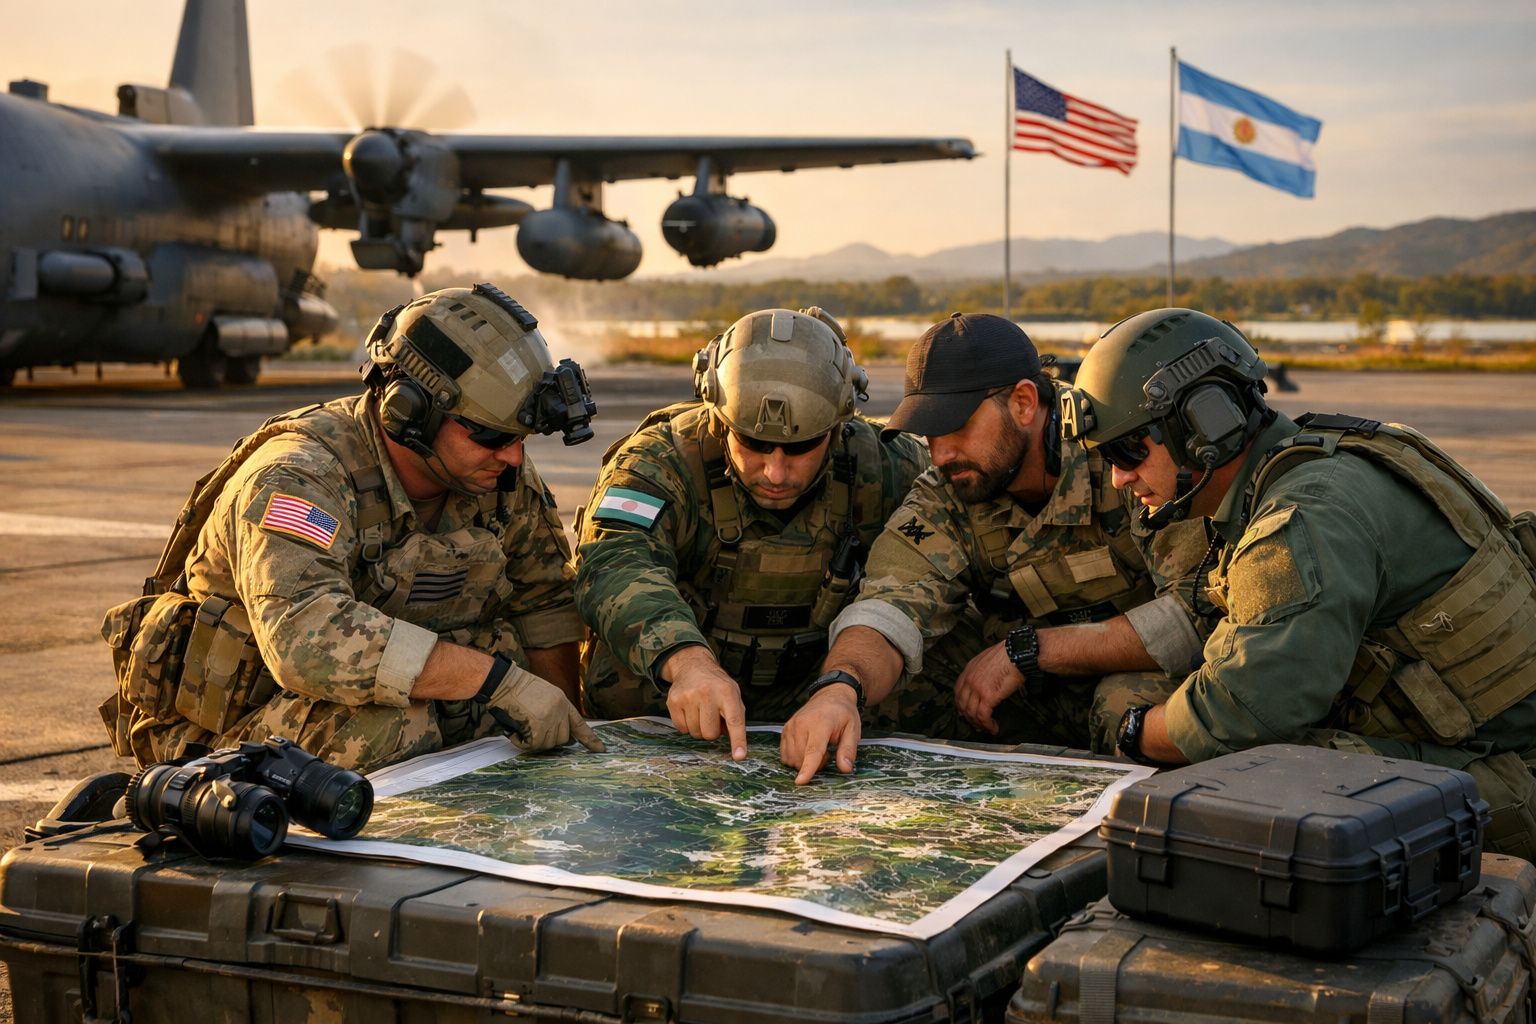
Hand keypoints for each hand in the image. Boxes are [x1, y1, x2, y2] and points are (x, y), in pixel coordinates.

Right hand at [488, 662, 605, 752]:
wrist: (505, 682)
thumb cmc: (519, 688)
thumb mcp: (546, 695)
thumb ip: (556, 711)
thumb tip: (560, 734)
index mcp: (563, 702)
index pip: (580, 725)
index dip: (590, 739)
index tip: (600, 749)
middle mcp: (559, 711)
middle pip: (562, 740)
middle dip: (548, 739)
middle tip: (533, 729)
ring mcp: (549, 720)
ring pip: (547, 745)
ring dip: (534, 741)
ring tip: (523, 727)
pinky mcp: (537, 728)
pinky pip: (532, 746)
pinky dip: (521, 743)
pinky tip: (515, 732)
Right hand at [664, 649, 748, 759]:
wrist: (693, 666)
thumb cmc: (716, 685)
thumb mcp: (732, 694)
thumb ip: (736, 717)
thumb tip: (735, 745)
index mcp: (727, 692)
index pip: (734, 720)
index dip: (738, 740)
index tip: (739, 756)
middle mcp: (707, 693)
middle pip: (710, 734)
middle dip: (712, 731)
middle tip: (712, 716)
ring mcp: (688, 696)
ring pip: (695, 733)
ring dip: (699, 727)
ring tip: (701, 711)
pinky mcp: (673, 701)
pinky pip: (681, 729)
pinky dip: (687, 724)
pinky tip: (690, 710)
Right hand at [779, 683, 860, 784]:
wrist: (830, 696)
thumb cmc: (843, 714)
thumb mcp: (853, 730)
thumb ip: (848, 750)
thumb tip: (845, 768)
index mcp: (821, 723)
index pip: (813, 750)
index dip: (808, 768)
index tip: (800, 782)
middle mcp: (802, 724)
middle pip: (801, 758)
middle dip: (815, 765)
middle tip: (828, 754)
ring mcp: (791, 726)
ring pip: (792, 759)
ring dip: (804, 762)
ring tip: (818, 749)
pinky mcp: (785, 730)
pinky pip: (785, 755)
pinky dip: (795, 758)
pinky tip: (806, 749)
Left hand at [954, 641, 1024, 735]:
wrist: (1017, 653)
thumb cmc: (1008, 654)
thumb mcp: (988, 660)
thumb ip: (982, 671)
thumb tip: (987, 681)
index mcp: (969, 670)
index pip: (958, 691)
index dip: (961, 704)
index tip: (966, 711)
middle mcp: (970, 680)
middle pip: (962, 704)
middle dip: (969, 717)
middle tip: (977, 723)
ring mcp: (977, 688)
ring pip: (971, 713)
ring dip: (979, 724)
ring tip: (987, 728)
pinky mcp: (988, 696)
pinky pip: (983, 716)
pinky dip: (987, 725)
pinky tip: (993, 728)